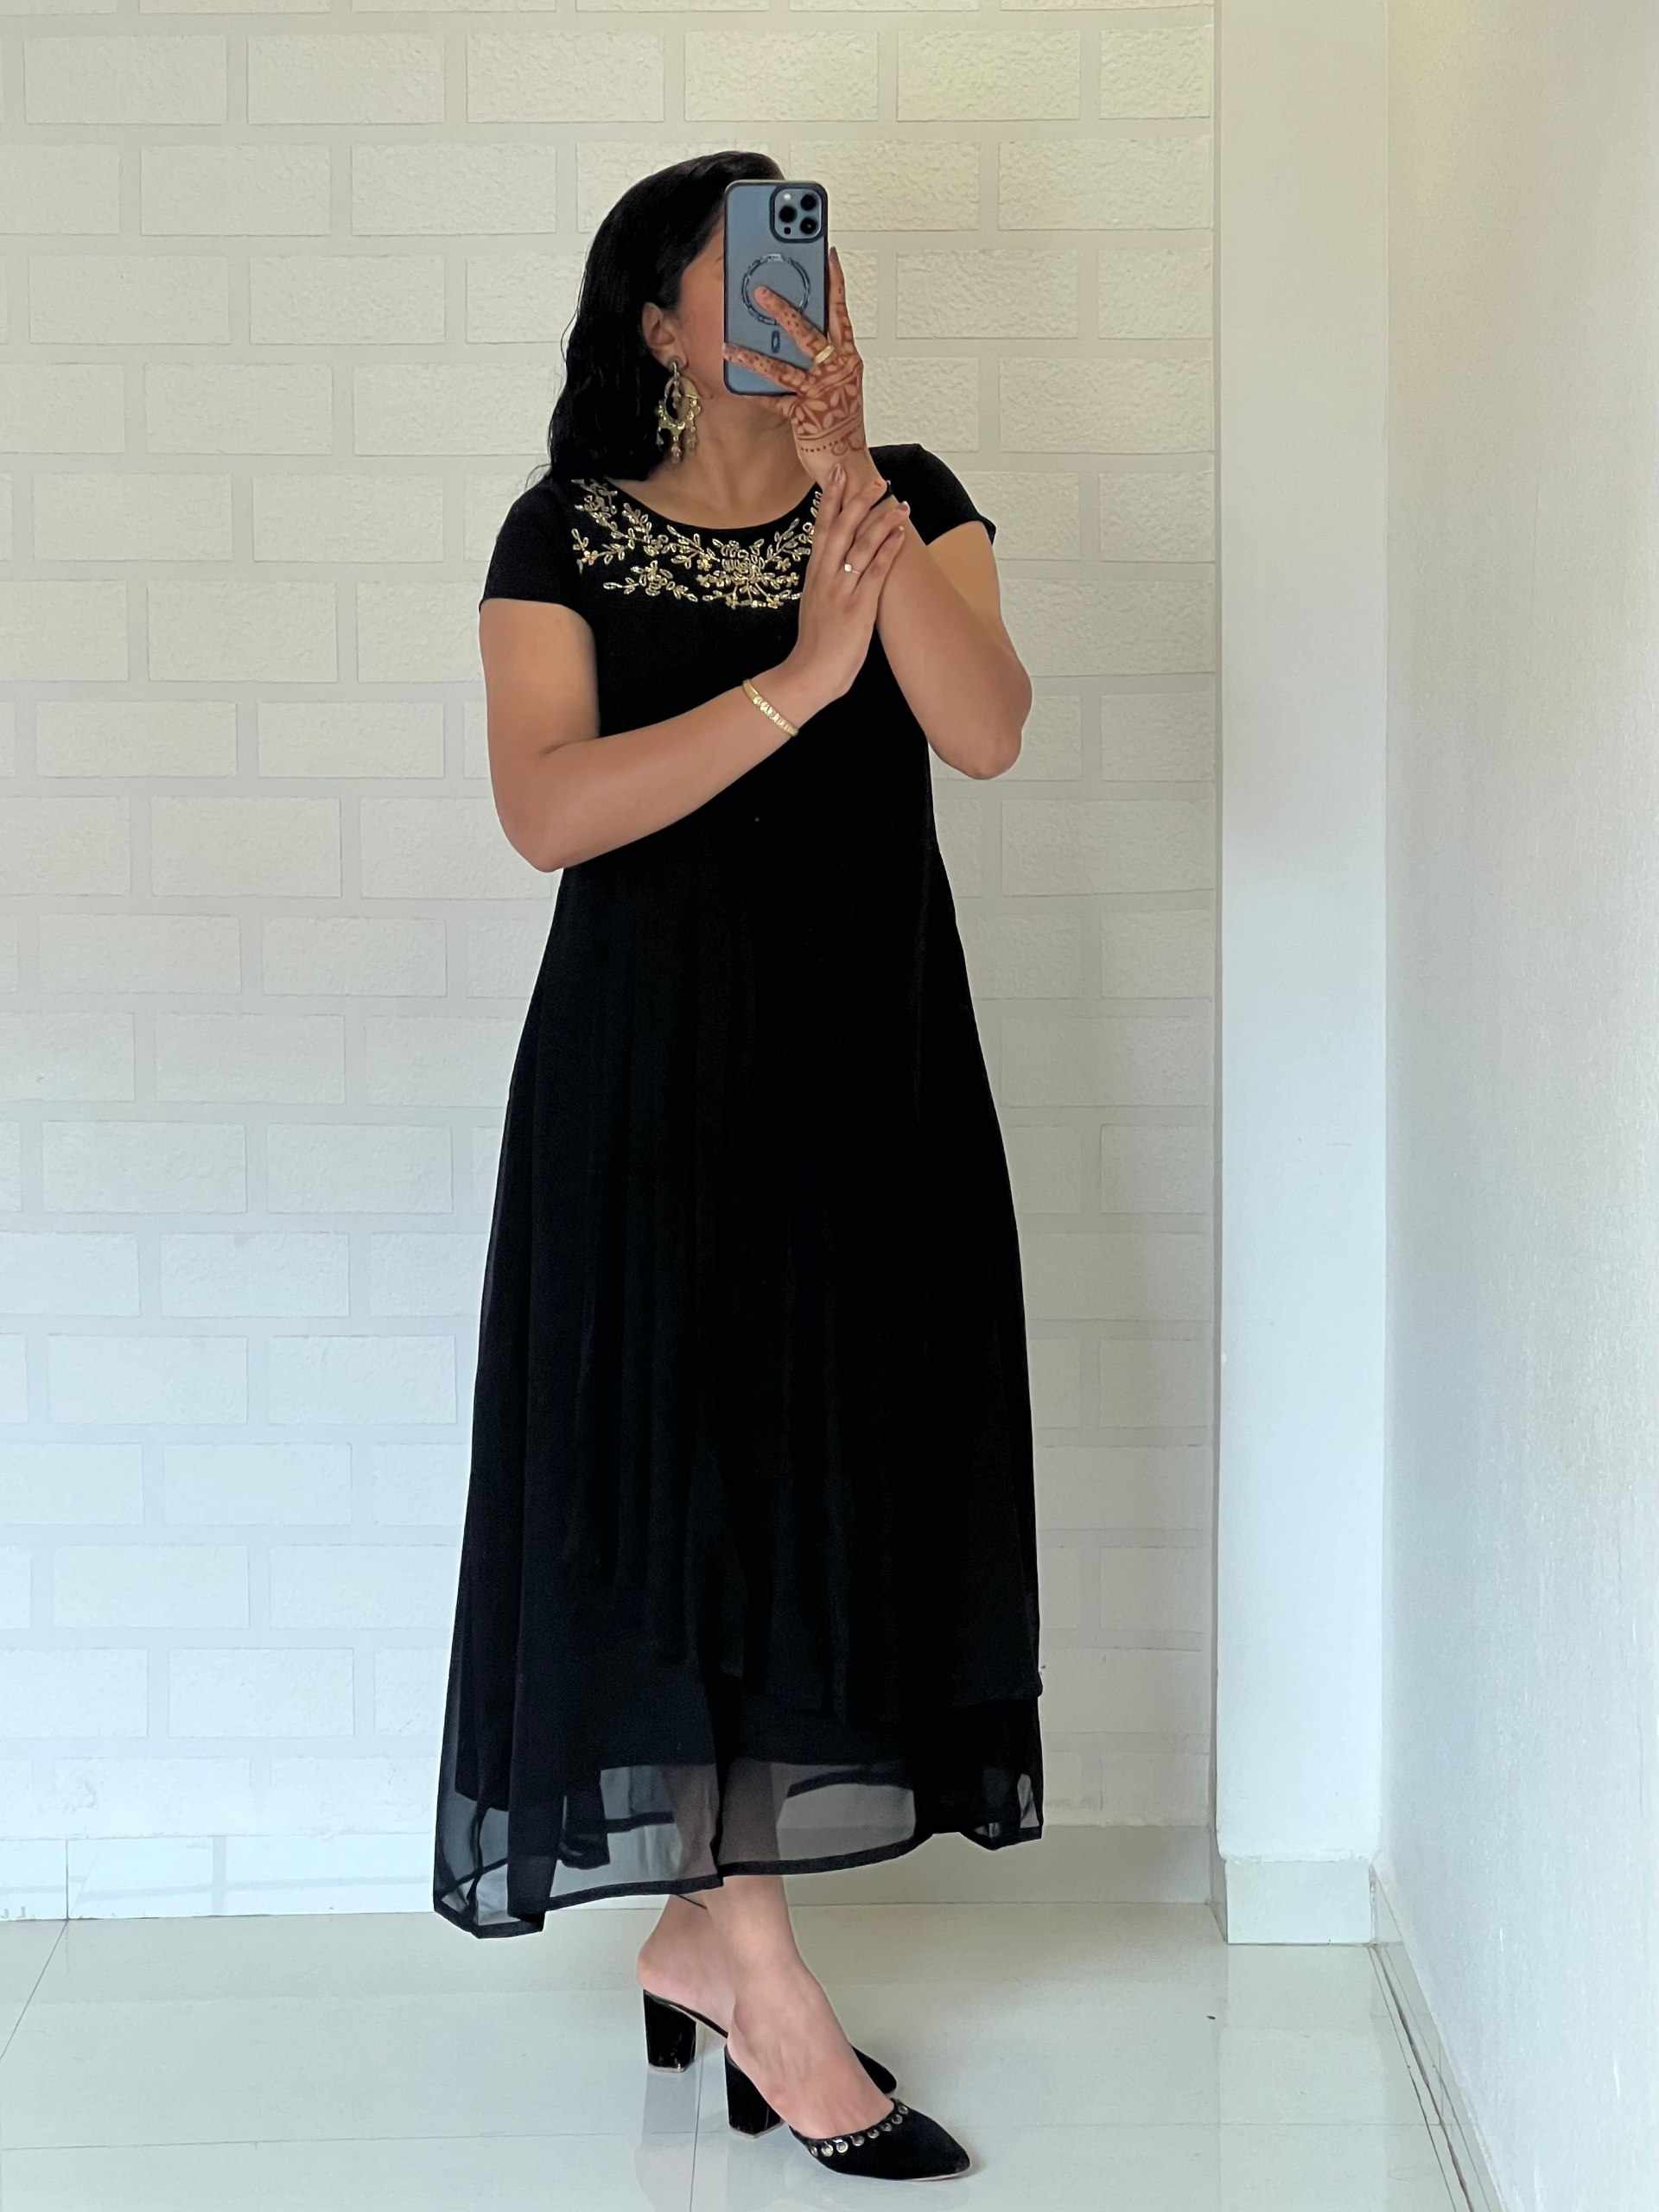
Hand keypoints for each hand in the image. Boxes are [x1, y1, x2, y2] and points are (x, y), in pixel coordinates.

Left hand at [720, 245, 869, 478]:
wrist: (848, 465)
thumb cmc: (840, 422)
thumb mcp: (836, 382)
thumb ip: (819, 355)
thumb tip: (791, 327)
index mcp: (848, 357)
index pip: (841, 312)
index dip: (834, 282)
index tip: (826, 253)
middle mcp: (837, 370)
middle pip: (810, 331)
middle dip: (784, 309)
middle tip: (759, 289)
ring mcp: (821, 392)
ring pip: (785, 365)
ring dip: (756, 351)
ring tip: (731, 338)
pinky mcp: (805, 414)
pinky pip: (773, 397)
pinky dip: (752, 389)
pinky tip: (731, 374)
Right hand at [783, 463, 910, 707]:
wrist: (807, 676)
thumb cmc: (815, 646)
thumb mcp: (816, 606)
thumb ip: (827, 584)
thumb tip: (841, 569)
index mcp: (815, 575)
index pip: (822, 528)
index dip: (830, 499)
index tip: (838, 474)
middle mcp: (825, 577)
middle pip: (841, 528)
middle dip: (858, 500)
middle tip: (876, 479)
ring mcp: (841, 591)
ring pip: (860, 545)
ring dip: (881, 520)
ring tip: (898, 501)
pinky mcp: (858, 608)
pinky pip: (875, 572)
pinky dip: (888, 550)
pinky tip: (900, 534)